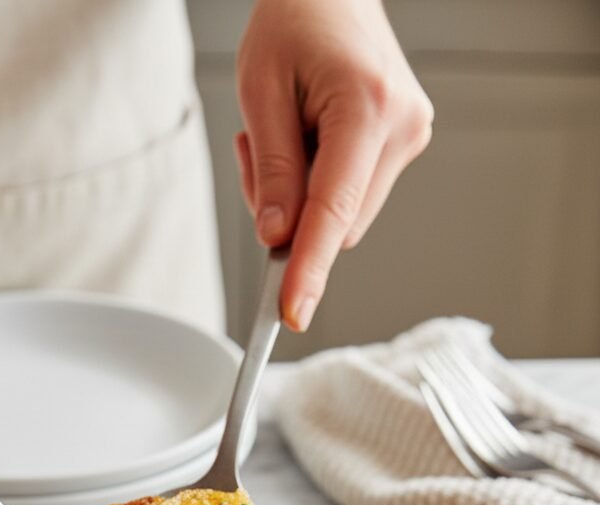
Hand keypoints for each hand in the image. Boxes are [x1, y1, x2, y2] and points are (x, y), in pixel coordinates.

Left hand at [236, 0, 432, 330]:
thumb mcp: (260, 90)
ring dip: (303, 196)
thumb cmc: (295, 19)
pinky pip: (353, 193)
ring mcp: (409, 137)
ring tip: (285, 131)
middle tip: (257, 153)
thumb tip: (278, 238)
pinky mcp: (404, 143)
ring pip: (343, 215)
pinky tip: (308, 137)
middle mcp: (401, 127)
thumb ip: (273, 170)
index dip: (308, 269)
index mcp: (366, 109)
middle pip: (337, 223)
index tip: (292, 312)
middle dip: (290, 211)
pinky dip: (320, 184)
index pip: (332, 212)